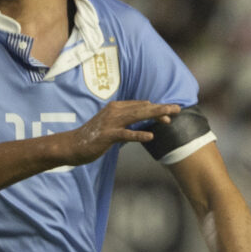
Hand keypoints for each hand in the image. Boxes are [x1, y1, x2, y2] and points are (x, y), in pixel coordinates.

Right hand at [56, 100, 183, 165]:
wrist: (72, 145)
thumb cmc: (94, 138)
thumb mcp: (114, 128)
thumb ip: (128, 126)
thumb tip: (146, 127)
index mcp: (117, 108)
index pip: (141, 106)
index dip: (156, 109)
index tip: (171, 112)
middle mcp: (114, 112)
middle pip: (142, 108)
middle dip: (161, 108)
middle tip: (178, 108)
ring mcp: (110, 123)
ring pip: (136, 117)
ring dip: (153, 116)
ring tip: (169, 118)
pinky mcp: (107, 135)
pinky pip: (125, 134)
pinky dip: (138, 135)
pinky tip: (150, 136)